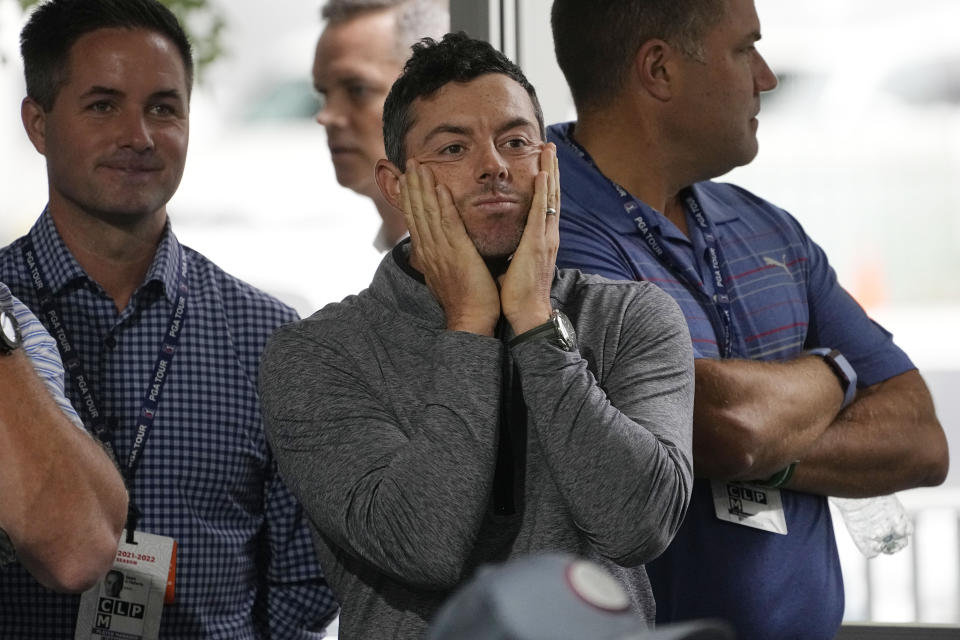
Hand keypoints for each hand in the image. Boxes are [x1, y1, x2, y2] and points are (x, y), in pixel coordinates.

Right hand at [401, 159, 500, 334]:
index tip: (404, 179)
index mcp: (428, 254)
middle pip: (417, 212)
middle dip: (412, 186)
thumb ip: (441, 259)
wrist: (471, 320)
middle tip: (409, 163)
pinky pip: (448, 223)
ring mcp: (442, 250)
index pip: (415, 220)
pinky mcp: (458, 252)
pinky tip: (440, 187)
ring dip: (423, 187)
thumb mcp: (447, 275)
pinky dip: (443, 204)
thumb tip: (436, 252)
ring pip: (428, 213)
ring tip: (419, 166)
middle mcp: (430, 250)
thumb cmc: (465, 301)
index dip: (409, 198)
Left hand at [499, 143, 559, 334]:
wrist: (527, 314)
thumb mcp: (515, 263)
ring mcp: (545, 239)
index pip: (545, 204)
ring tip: (549, 149)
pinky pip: (540, 213)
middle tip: (550, 145)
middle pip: (551, 195)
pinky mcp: (537, 245)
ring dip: (550, 172)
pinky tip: (543, 174)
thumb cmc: (518, 293)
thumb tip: (501, 241)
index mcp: (541, 240)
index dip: (546, 182)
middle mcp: (547, 235)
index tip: (544, 162)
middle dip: (552, 169)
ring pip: (549, 198)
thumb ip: (513, 249)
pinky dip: (543, 192)